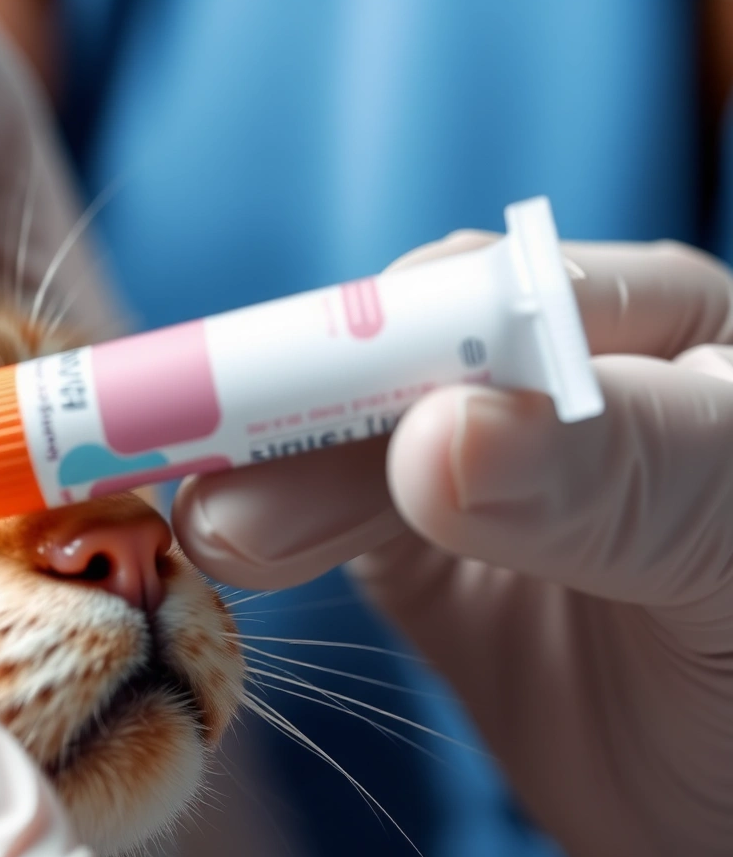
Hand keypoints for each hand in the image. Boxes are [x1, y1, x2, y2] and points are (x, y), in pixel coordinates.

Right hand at [172, 234, 732, 856]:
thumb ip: (618, 478)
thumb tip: (438, 434)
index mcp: (665, 328)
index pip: (492, 296)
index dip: (369, 336)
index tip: (267, 397)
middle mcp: (560, 379)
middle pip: (386, 357)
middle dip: (282, 406)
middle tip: (190, 466)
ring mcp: (485, 474)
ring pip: (334, 440)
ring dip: (259, 479)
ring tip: (203, 537)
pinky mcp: (428, 560)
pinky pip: (322, 522)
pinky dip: (263, 536)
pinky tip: (221, 557)